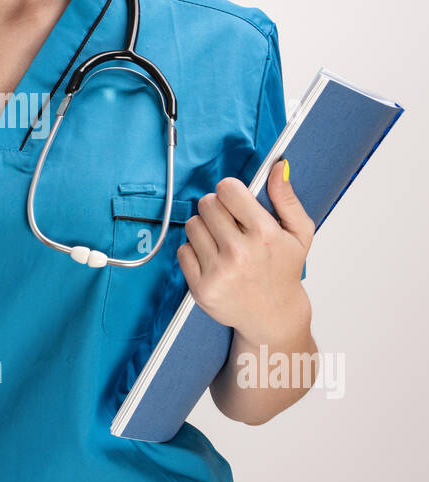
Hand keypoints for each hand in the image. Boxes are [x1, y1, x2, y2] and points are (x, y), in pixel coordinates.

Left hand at [175, 160, 314, 346]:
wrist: (273, 315)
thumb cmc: (284, 270)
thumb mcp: (299, 233)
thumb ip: (286, 197)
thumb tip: (278, 166)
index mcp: (264, 234)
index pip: (227, 189)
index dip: (231, 192)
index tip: (236, 202)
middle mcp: (240, 253)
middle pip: (207, 204)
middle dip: (216, 209)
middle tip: (229, 224)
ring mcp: (219, 272)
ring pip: (192, 225)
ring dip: (204, 229)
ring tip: (221, 242)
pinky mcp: (202, 288)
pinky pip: (183, 251)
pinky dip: (194, 252)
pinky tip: (212, 260)